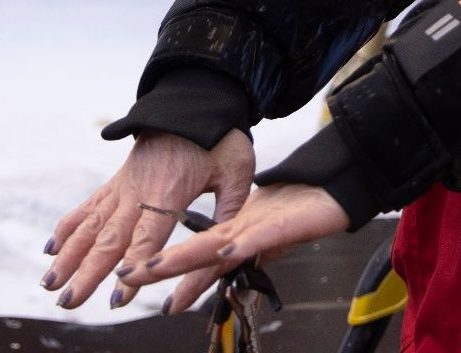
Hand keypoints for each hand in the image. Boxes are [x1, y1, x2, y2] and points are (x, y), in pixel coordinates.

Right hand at [44, 130, 253, 310]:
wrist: (195, 98)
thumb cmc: (220, 136)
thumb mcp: (236, 170)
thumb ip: (230, 210)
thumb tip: (228, 246)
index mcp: (168, 191)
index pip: (147, 238)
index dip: (133, 268)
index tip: (117, 298)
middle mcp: (138, 190)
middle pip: (110, 239)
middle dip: (87, 273)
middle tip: (68, 302)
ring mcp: (123, 185)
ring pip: (91, 225)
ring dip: (69, 256)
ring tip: (49, 283)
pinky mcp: (118, 181)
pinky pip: (89, 206)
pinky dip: (69, 227)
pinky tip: (52, 249)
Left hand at [119, 182, 349, 314]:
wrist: (334, 184)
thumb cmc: (303, 205)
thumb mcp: (269, 236)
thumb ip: (248, 251)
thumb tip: (227, 265)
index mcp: (236, 232)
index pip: (197, 255)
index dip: (168, 268)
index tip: (135, 278)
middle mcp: (240, 230)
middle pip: (195, 251)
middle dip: (160, 266)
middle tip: (126, 276)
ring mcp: (258, 227)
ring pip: (215, 244)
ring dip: (185, 258)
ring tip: (154, 268)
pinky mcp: (282, 225)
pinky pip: (257, 238)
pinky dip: (240, 246)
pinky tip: (223, 253)